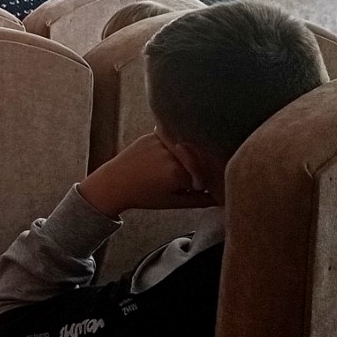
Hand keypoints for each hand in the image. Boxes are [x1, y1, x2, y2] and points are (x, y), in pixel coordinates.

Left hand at [77, 132, 208, 218]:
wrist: (114, 183)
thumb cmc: (144, 196)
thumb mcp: (174, 202)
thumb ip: (201, 200)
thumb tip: (222, 197)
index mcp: (178, 173)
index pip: (206, 173)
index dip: (206, 180)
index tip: (201, 186)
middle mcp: (171, 154)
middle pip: (198, 158)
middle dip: (198, 167)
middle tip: (187, 177)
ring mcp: (161, 142)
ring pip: (187, 146)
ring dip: (186, 155)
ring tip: (172, 167)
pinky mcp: (153, 135)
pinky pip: (173, 138)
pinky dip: (174, 146)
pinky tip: (166, 155)